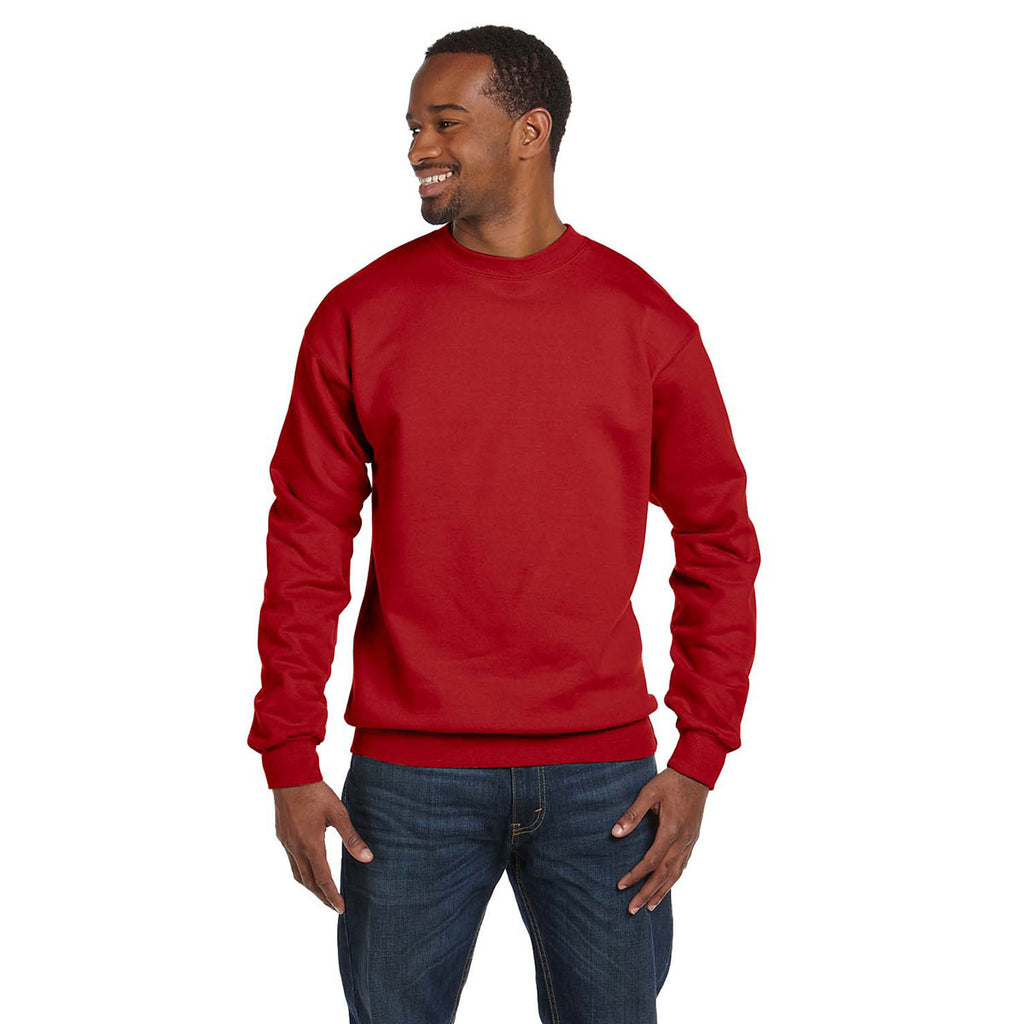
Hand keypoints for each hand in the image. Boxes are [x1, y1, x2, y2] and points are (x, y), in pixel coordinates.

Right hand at [273, 780, 373, 912]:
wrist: (290, 776)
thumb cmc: (316, 792)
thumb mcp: (339, 814)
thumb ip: (352, 838)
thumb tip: (368, 859)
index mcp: (311, 845)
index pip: (323, 879)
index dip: (332, 896)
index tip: (341, 908)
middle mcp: (296, 848)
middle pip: (308, 882)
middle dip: (322, 897)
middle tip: (334, 906)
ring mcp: (287, 843)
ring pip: (297, 873)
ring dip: (310, 886)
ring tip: (322, 892)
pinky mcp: (282, 836)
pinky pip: (291, 861)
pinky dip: (302, 872)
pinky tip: (309, 867)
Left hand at [610, 767, 707, 913]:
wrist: (696, 774)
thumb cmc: (670, 782)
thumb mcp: (648, 793)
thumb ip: (632, 814)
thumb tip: (615, 834)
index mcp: (671, 830)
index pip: (651, 861)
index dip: (636, 875)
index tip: (621, 885)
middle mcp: (682, 841)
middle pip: (664, 874)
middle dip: (647, 893)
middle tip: (632, 909)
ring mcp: (690, 842)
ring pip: (676, 874)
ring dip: (661, 892)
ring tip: (649, 907)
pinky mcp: (692, 840)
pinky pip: (682, 865)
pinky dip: (673, 880)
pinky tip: (666, 886)